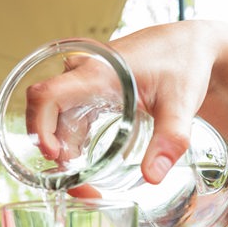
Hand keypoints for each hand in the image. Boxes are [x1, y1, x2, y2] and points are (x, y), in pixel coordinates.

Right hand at [24, 21, 217, 187]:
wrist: (187, 43)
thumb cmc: (182, 64)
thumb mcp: (180, 103)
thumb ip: (170, 139)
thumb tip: (153, 177)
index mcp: (97, 73)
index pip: (47, 95)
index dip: (40, 126)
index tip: (54, 155)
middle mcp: (81, 75)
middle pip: (45, 112)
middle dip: (51, 149)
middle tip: (75, 183)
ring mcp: (81, 83)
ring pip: (55, 118)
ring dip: (60, 150)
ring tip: (84, 182)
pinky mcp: (86, 92)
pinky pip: (66, 117)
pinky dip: (70, 142)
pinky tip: (85, 163)